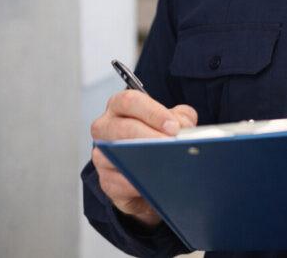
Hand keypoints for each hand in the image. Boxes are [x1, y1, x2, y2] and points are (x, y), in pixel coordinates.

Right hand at [90, 90, 197, 227]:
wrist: (150, 171)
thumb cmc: (156, 138)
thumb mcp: (171, 121)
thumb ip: (180, 119)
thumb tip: (185, 130)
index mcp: (120, 106)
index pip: (130, 101)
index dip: (153, 113)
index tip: (174, 127)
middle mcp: (105, 127)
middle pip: (123, 128)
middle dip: (150, 138)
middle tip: (171, 146)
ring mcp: (101, 155)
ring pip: (117, 156)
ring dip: (144, 162)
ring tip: (167, 165)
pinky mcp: (106, 181)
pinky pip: (118, 183)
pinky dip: (137, 185)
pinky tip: (156, 184)